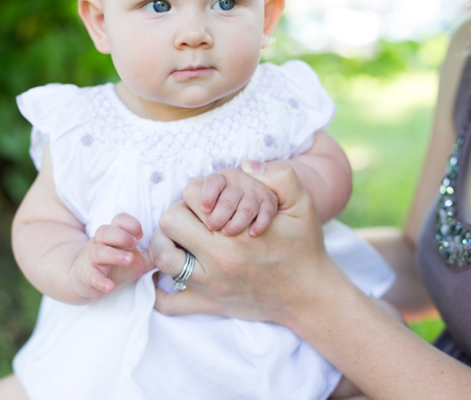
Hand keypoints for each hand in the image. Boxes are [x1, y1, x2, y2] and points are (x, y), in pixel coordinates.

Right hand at [68, 213, 152, 300]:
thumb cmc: (115, 266)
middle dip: (121, 235)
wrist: (85, 281)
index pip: (119, 220)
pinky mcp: (86, 276)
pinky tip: (110, 287)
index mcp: (113, 236)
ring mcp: (91, 259)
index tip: (141, 235)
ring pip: (97, 250)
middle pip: (105, 231)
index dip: (131, 224)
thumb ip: (155, 254)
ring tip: (129, 260)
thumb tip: (178, 252)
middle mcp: (100, 243)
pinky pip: (91, 277)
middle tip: (134, 244)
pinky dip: (100, 281)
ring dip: (114, 255)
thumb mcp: (138, 259)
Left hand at [150, 160, 330, 323]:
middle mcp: (218, 260)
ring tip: (182, 238)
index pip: (191, 196)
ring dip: (166, 242)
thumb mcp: (302, 204)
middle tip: (195, 216)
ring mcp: (209, 286)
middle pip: (170, 222)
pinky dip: (161, 288)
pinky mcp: (207, 305)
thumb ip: (280, 176)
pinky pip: (167, 302)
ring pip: (161, 257)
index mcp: (236, 234)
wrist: (308, 293)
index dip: (199, 191)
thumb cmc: (303, 246)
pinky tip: (173, 273)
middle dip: (180, 212)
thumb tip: (246, 165)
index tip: (210, 199)